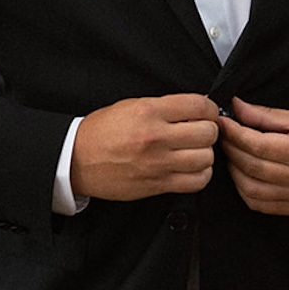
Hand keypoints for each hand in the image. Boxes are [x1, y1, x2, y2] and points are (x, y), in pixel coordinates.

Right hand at [70, 93, 219, 201]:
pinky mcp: (158, 184)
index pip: (199, 106)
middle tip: (200, 131)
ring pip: (206, 158)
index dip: (210, 109)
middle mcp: (156, 136)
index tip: (207, 113)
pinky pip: (196, 182)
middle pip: (207, 133)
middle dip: (209, 130)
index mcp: (149, 111)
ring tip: (194, 150)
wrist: (78, 159)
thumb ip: (164, 106)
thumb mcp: (131, 105)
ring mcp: (158, 163)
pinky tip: (192, 168)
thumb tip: (194, 109)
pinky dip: (200, 175)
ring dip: (205, 154)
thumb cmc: (102, 131)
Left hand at [218, 96, 288, 214]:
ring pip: (250, 190)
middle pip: (251, 166)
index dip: (233, 132)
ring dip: (234, 171)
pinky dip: (245, 190)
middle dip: (230, 149)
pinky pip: (260, 205)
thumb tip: (236, 107)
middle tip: (222, 134)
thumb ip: (267, 115)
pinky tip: (243, 173)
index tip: (221, 121)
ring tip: (232, 153)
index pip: (257, 145)